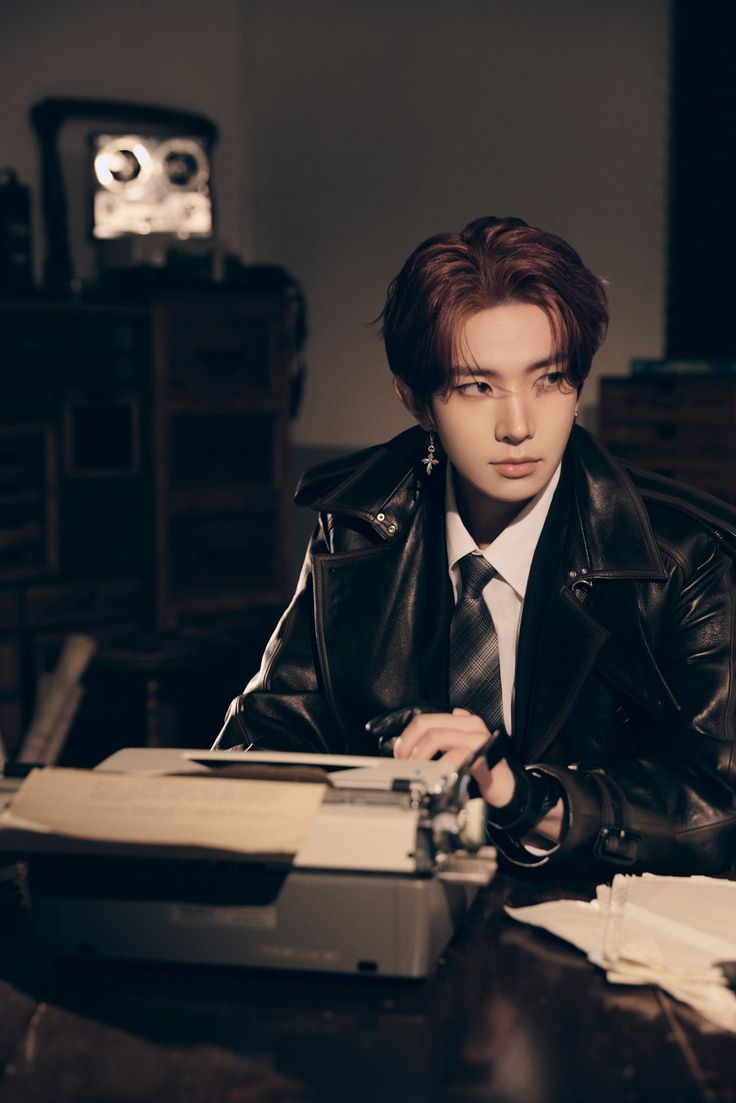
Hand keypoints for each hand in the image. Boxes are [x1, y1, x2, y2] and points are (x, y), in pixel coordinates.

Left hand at [392, 708, 516, 808]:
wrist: (505, 788)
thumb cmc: (478, 771)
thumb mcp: (453, 753)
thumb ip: (435, 746)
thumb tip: (404, 751)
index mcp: (460, 720)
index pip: (425, 719)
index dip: (406, 736)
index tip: (400, 753)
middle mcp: (469, 724)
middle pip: (427, 724)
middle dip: (409, 745)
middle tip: (404, 763)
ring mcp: (478, 738)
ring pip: (437, 737)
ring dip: (420, 756)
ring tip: (418, 771)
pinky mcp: (484, 756)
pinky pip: (455, 756)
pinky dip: (440, 767)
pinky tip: (436, 777)